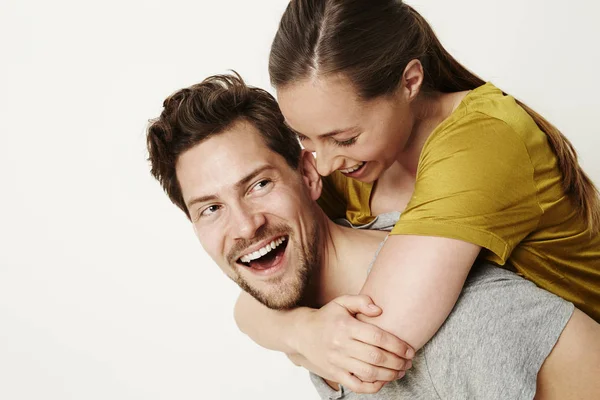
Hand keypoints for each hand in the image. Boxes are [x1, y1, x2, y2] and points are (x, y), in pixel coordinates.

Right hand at [289, 295, 413, 393]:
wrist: (302, 333)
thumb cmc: (327, 317)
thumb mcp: (341, 302)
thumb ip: (361, 301)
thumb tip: (379, 310)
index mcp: (346, 326)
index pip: (377, 337)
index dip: (397, 345)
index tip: (410, 349)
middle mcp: (341, 345)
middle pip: (376, 357)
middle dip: (397, 361)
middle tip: (409, 362)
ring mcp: (337, 361)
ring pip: (369, 373)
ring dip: (389, 375)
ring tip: (401, 371)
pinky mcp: (334, 373)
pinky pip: (356, 385)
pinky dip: (372, 386)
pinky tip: (383, 381)